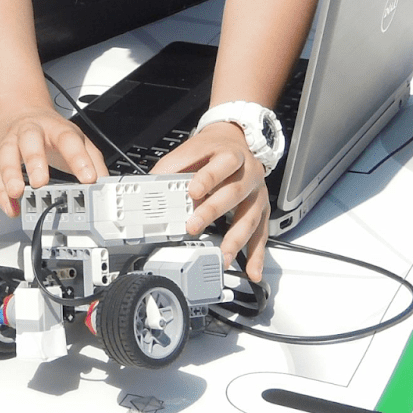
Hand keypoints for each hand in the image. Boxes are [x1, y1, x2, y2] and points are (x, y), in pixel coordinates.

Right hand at [0, 106, 107, 216]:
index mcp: (55, 128)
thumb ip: (93, 160)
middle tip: (41, 182)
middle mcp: (30, 130)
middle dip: (35, 161)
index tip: (88, 178)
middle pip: (30, 140)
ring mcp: (9, 140)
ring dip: (10, 175)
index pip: (69, 139)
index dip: (79, 159)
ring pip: (6, 155)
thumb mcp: (75, 138)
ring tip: (17, 194)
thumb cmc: (48, 131)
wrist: (18, 110)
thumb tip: (105, 183)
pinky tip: (10, 205)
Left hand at [151, 121, 269, 281]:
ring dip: (236, 239)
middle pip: (235, 192)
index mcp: (232, 155)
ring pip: (250, 217)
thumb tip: (149, 185)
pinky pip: (261, 234)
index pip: (223, 164)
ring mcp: (257, 193)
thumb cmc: (212, 150)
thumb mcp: (192, 150)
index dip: (208, 178)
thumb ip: (172, 167)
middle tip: (194, 226)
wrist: (235, 142)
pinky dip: (256, 254)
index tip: (193, 191)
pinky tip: (252, 270)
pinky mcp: (262, 210)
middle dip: (213, 211)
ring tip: (223, 256)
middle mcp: (249, 174)